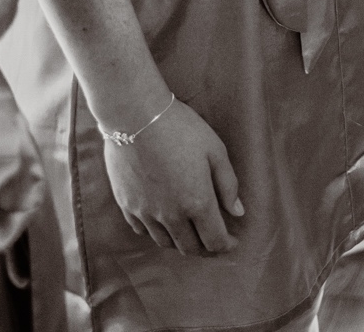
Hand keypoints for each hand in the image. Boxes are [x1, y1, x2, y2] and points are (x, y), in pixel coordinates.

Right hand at [103, 97, 243, 255]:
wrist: (135, 115)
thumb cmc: (181, 128)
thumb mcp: (215, 150)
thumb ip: (228, 185)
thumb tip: (237, 212)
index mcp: (197, 202)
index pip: (214, 241)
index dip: (226, 245)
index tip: (232, 239)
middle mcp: (171, 215)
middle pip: (189, 248)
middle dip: (205, 248)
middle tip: (213, 238)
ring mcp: (145, 212)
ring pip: (165, 242)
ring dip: (180, 241)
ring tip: (189, 229)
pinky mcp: (126, 205)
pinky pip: (142, 230)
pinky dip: (156, 230)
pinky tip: (162, 219)